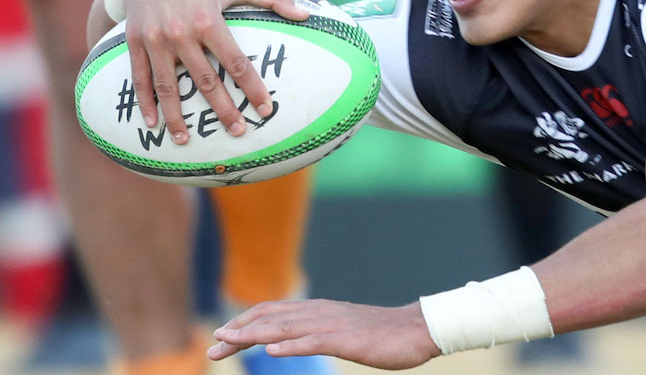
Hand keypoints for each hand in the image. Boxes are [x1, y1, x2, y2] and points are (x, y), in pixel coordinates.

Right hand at [118, 0, 309, 144]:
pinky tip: (151, 123)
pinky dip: (144, 102)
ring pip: (167, 86)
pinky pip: (139, 77)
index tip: (265, 109)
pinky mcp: (134, 41)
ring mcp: (154, 39)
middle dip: (222, 109)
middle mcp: (180, 33)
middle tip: (237, 132)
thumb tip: (307, 15)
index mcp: (208, 20)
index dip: (252, 88)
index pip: (236, 63)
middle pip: (203, 81)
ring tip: (185, 141)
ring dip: (176, 116)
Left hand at [210, 299, 439, 369]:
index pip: (271, 311)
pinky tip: (272, 350)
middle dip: (238, 331)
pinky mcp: (346, 339)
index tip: (221, 338)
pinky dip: (290, 345)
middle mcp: (320, 312)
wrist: (417, 329)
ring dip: (252, 335)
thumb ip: (318, 331)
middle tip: (212, 346)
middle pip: (270, 318)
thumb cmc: (383, 334)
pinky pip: (313, 341)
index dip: (243, 323)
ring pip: (285, 327)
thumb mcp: (343, 330)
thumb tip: (293, 338)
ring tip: (227, 342)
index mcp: (318, 310)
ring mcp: (332, 324)